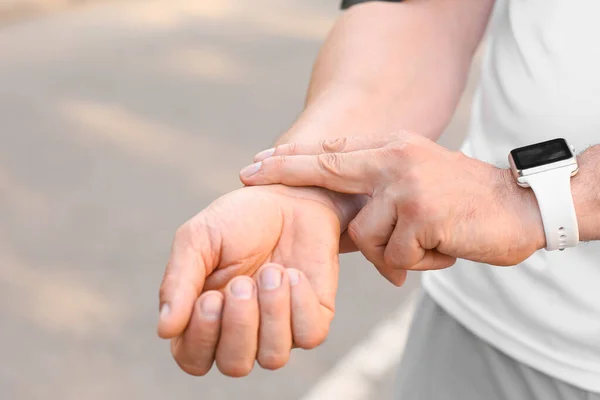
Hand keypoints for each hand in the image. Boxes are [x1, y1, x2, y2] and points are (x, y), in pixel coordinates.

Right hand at [157, 184, 359, 376]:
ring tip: (272, 270)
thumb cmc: (238, 220)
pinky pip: (308, 336)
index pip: (193, 358)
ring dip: (271, 311)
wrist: (289, 199)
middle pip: (235, 364)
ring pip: (273, 357)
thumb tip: (164, 329)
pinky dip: (300, 303)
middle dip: (239, 323)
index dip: (201, 336)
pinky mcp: (312, 319)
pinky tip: (293, 273)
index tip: (210, 297)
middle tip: (242, 282)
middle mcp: (241, 332)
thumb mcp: (197, 240)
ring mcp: (278, 329)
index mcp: (203, 319)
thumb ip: (178, 283)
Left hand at [240, 133, 544, 280]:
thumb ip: (380, 187)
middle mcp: (395, 161)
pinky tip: (443, 249)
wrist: (520, 206)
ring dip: (394, 252)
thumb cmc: (464, 200)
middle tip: (252, 175)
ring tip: (428, 244)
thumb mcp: (418, 179)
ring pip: (366, 237)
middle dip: (291, 177)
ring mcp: (407, 186)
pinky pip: (395, 256)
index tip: (255, 165)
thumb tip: (343, 215)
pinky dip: (416, 263)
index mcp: (393, 149)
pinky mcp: (421, 215)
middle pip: (331, 176)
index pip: (331, 154)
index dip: (290, 159)